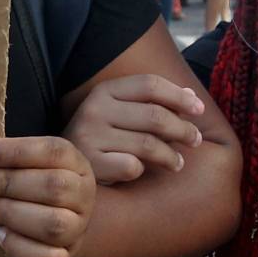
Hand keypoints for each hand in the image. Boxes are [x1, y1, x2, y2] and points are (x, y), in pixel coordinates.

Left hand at [0, 137, 95, 256]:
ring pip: (53, 224)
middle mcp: (82, 197)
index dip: (17, 151)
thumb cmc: (26, 194)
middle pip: (55, 187)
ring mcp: (76, 231)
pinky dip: (17, 245)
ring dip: (11, 213)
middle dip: (10, 183)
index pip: (54, 151)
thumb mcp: (23, 168)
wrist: (40, 239)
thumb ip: (7, 160)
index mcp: (75, 165)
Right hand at [64, 74, 205, 183]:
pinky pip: (131, 166)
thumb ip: (150, 102)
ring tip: (179, 163)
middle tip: (196, 140)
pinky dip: (142, 170)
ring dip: (171, 156)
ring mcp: (89, 137)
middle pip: (155, 115)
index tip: (199, 110)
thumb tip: (191, 95)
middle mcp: (94, 109)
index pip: (150, 85)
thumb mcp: (118, 112)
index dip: (179, 96)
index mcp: (104, 91)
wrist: (59, 167)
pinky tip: (142, 172)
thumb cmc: (100, 138)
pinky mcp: (90, 165)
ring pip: (148, 144)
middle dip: (183, 129)